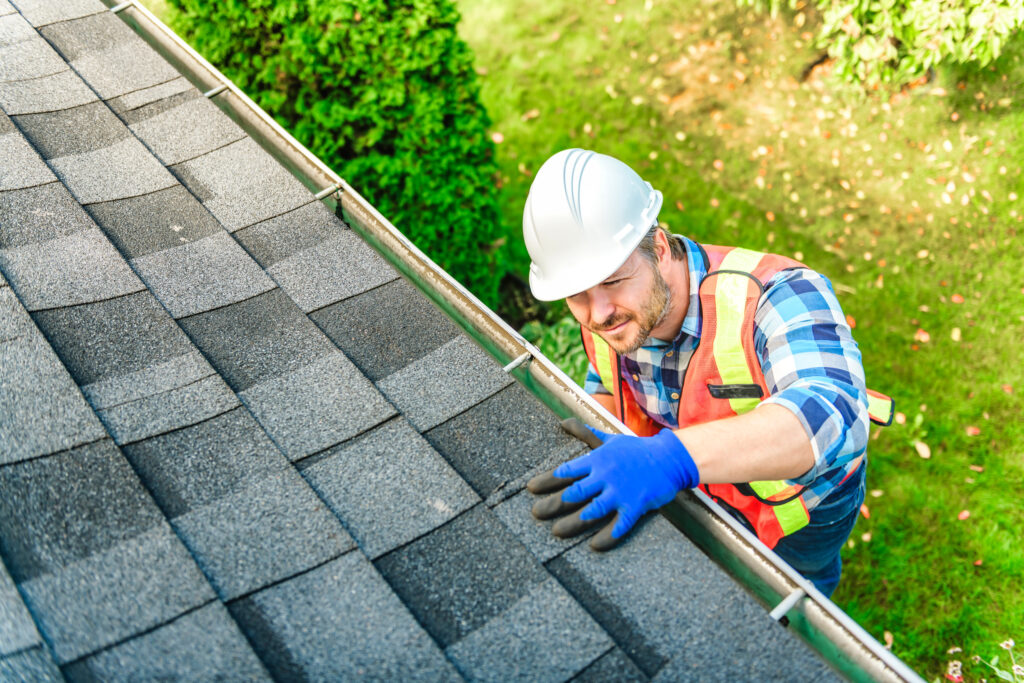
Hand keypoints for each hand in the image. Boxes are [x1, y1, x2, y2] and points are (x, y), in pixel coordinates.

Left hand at [529, 424, 698, 549]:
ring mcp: (621, 492)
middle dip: (552, 504)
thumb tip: (564, 422)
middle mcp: (605, 476)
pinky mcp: (636, 505)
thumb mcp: (609, 438)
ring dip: (572, 523)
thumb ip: (584, 432)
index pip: (566, 471)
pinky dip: (607, 536)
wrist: (669, 458)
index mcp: (597, 460)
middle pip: (574, 493)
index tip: (531, 488)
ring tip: (556, 532)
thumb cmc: (636, 449)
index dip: (546, 480)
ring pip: (592, 511)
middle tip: (536, 513)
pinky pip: (619, 525)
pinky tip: (594, 545)